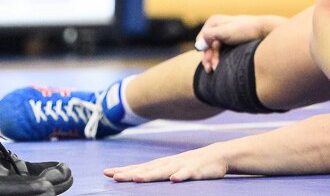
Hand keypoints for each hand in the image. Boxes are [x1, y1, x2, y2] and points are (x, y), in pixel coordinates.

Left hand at [104, 145, 226, 182]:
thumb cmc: (191, 164)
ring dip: (151, 175)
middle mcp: (168, 164)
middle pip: (146, 169)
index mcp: (161, 164)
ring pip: (164, 171)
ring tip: (137, 178)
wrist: (218, 155)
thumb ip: (154, 171)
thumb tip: (134, 176)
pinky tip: (174, 180)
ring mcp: (181, 166)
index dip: (123, 170)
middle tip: (114, 177)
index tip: (106, 173)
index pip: (138, 167)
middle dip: (130, 173)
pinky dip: (180, 176)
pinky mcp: (195, 171)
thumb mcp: (170, 167)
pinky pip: (187, 174)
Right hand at [195, 14, 283, 72]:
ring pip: (213, 50)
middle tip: (210, 69)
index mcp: (214, 22)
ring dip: (212, 60)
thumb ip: (210, 36)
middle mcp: (217, 27)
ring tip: (215, 70)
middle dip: (207, 57)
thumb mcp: (226, 32)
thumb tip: (198, 44)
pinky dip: (218, 59)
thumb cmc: (246, 30)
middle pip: (206, 45)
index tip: (207, 61)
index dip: (203, 50)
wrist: (265, 31)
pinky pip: (220, 52)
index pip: (201, 39)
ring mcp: (223, 34)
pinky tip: (218, 66)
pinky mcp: (229, 42)